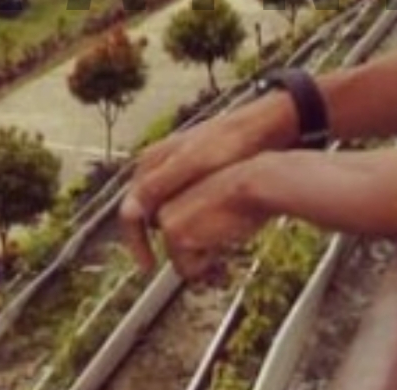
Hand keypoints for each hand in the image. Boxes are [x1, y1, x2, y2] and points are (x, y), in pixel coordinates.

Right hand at [121, 94, 293, 270]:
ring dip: (179, 235)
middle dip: (163, 243)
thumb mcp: (192, 164)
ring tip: (203, 253)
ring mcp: (178, 168)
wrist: (266, 128)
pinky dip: (194, 223)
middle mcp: (159, 166)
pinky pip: (185, 205)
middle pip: (149, 216)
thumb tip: (131, 210)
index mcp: (151, 164)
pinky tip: (214, 232)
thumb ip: (159, 184)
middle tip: (186, 265)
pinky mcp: (198, 172)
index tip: (150, 267)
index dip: (136, 244)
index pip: (130, 213)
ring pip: (168, 212)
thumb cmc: (232, 144)